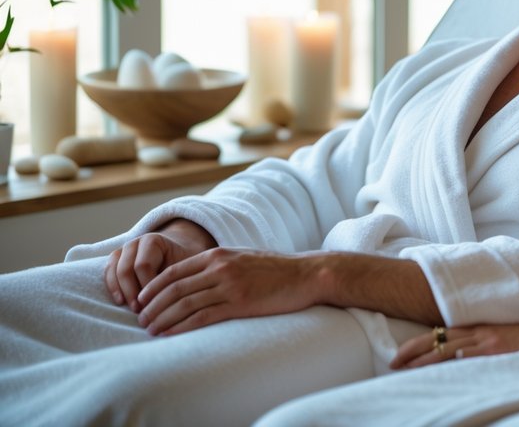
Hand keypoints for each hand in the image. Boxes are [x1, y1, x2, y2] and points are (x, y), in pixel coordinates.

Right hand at [104, 219, 215, 311]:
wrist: (177, 251)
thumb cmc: (184, 261)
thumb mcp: (186, 266)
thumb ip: (178, 278)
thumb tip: (174, 303)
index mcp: (153, 241)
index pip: (143, 266)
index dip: (148, 287)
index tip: (156, 303)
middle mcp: (135, 243)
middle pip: (126, 270)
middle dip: (133, 292)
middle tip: (143, 311)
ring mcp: (123, 251)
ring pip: (115, 271)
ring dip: (122, 292)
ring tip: (134, 309)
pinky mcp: (115, 260)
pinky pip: (108, 272)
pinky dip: (112, 287)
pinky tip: (120, 301)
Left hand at [135, 248, 319, 335]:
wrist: (306, 274)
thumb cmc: (276, 269)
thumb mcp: (242, 258)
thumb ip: (218, 266)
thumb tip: (195, 279)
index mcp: (218, 255)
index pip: (174, 271)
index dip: (153, 287)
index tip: (141, 301)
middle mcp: (220, 268)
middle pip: (174, 288)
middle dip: (152, 306)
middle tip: (140, 320)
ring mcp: (230, 286)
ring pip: (184, 303)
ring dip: (163, 318)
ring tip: (150, 330)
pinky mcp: (240, 303)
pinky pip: (203, 317)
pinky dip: (182, 327)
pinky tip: (171, 334)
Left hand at [390, 309, 518, 370]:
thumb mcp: (512, 340)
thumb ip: (492, 345)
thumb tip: (473, 359)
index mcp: (485, 327)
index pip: (445, 333)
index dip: (422, 342)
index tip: (403, 353)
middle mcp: (484, 331)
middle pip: (440, 337)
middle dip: (414, 349)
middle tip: (392, 361)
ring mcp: (490, 339)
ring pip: (448, 346)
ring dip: (423, 356)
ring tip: (401, 367)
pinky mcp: (498, 347)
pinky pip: (468, 355)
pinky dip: (448, 360)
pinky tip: (434, 368)